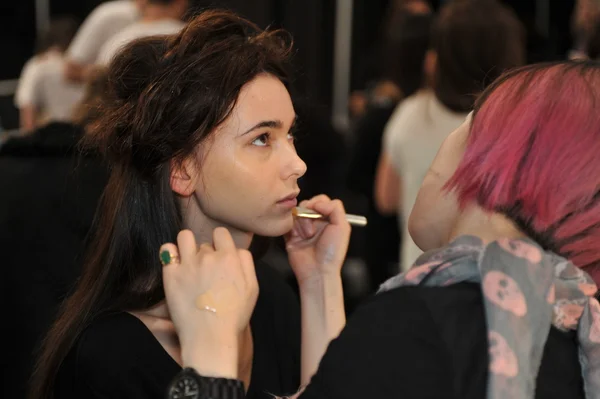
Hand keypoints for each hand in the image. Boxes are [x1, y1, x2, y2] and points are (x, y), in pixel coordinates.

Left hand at [161, 228, 258, 370]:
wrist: (211, 336)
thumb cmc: (234, 316)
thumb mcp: (253, 287)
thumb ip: (246, 263)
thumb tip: (236, 250)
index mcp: (229, 257)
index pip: (221, 232)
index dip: (220, 242)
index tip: (219, 255)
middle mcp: (208, 256)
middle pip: (205, 242)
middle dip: (206, 254)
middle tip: (206, 273)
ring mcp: (188, 264)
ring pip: (184, 237)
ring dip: (187, 245)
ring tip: (187, 260)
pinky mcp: (171, 275)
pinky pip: (167, 250)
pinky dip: (170, 254)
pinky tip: (174, 265)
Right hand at [285, 195, 350, 283]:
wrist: (317, 271)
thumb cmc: (332, 252)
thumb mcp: (342, 227)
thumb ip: (335, 208)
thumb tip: (318, 202)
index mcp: (328, 219)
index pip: (321, 201)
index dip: (318, 203)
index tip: (318, 211)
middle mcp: (315, 222)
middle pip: (306, 204)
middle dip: (308, 214)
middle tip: (312, 229)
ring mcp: (302, 228)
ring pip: (296, 212)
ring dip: (301, 222)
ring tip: (306, 236)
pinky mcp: (290, 235)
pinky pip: (286, 222)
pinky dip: (291, 227)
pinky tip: (296, 237)